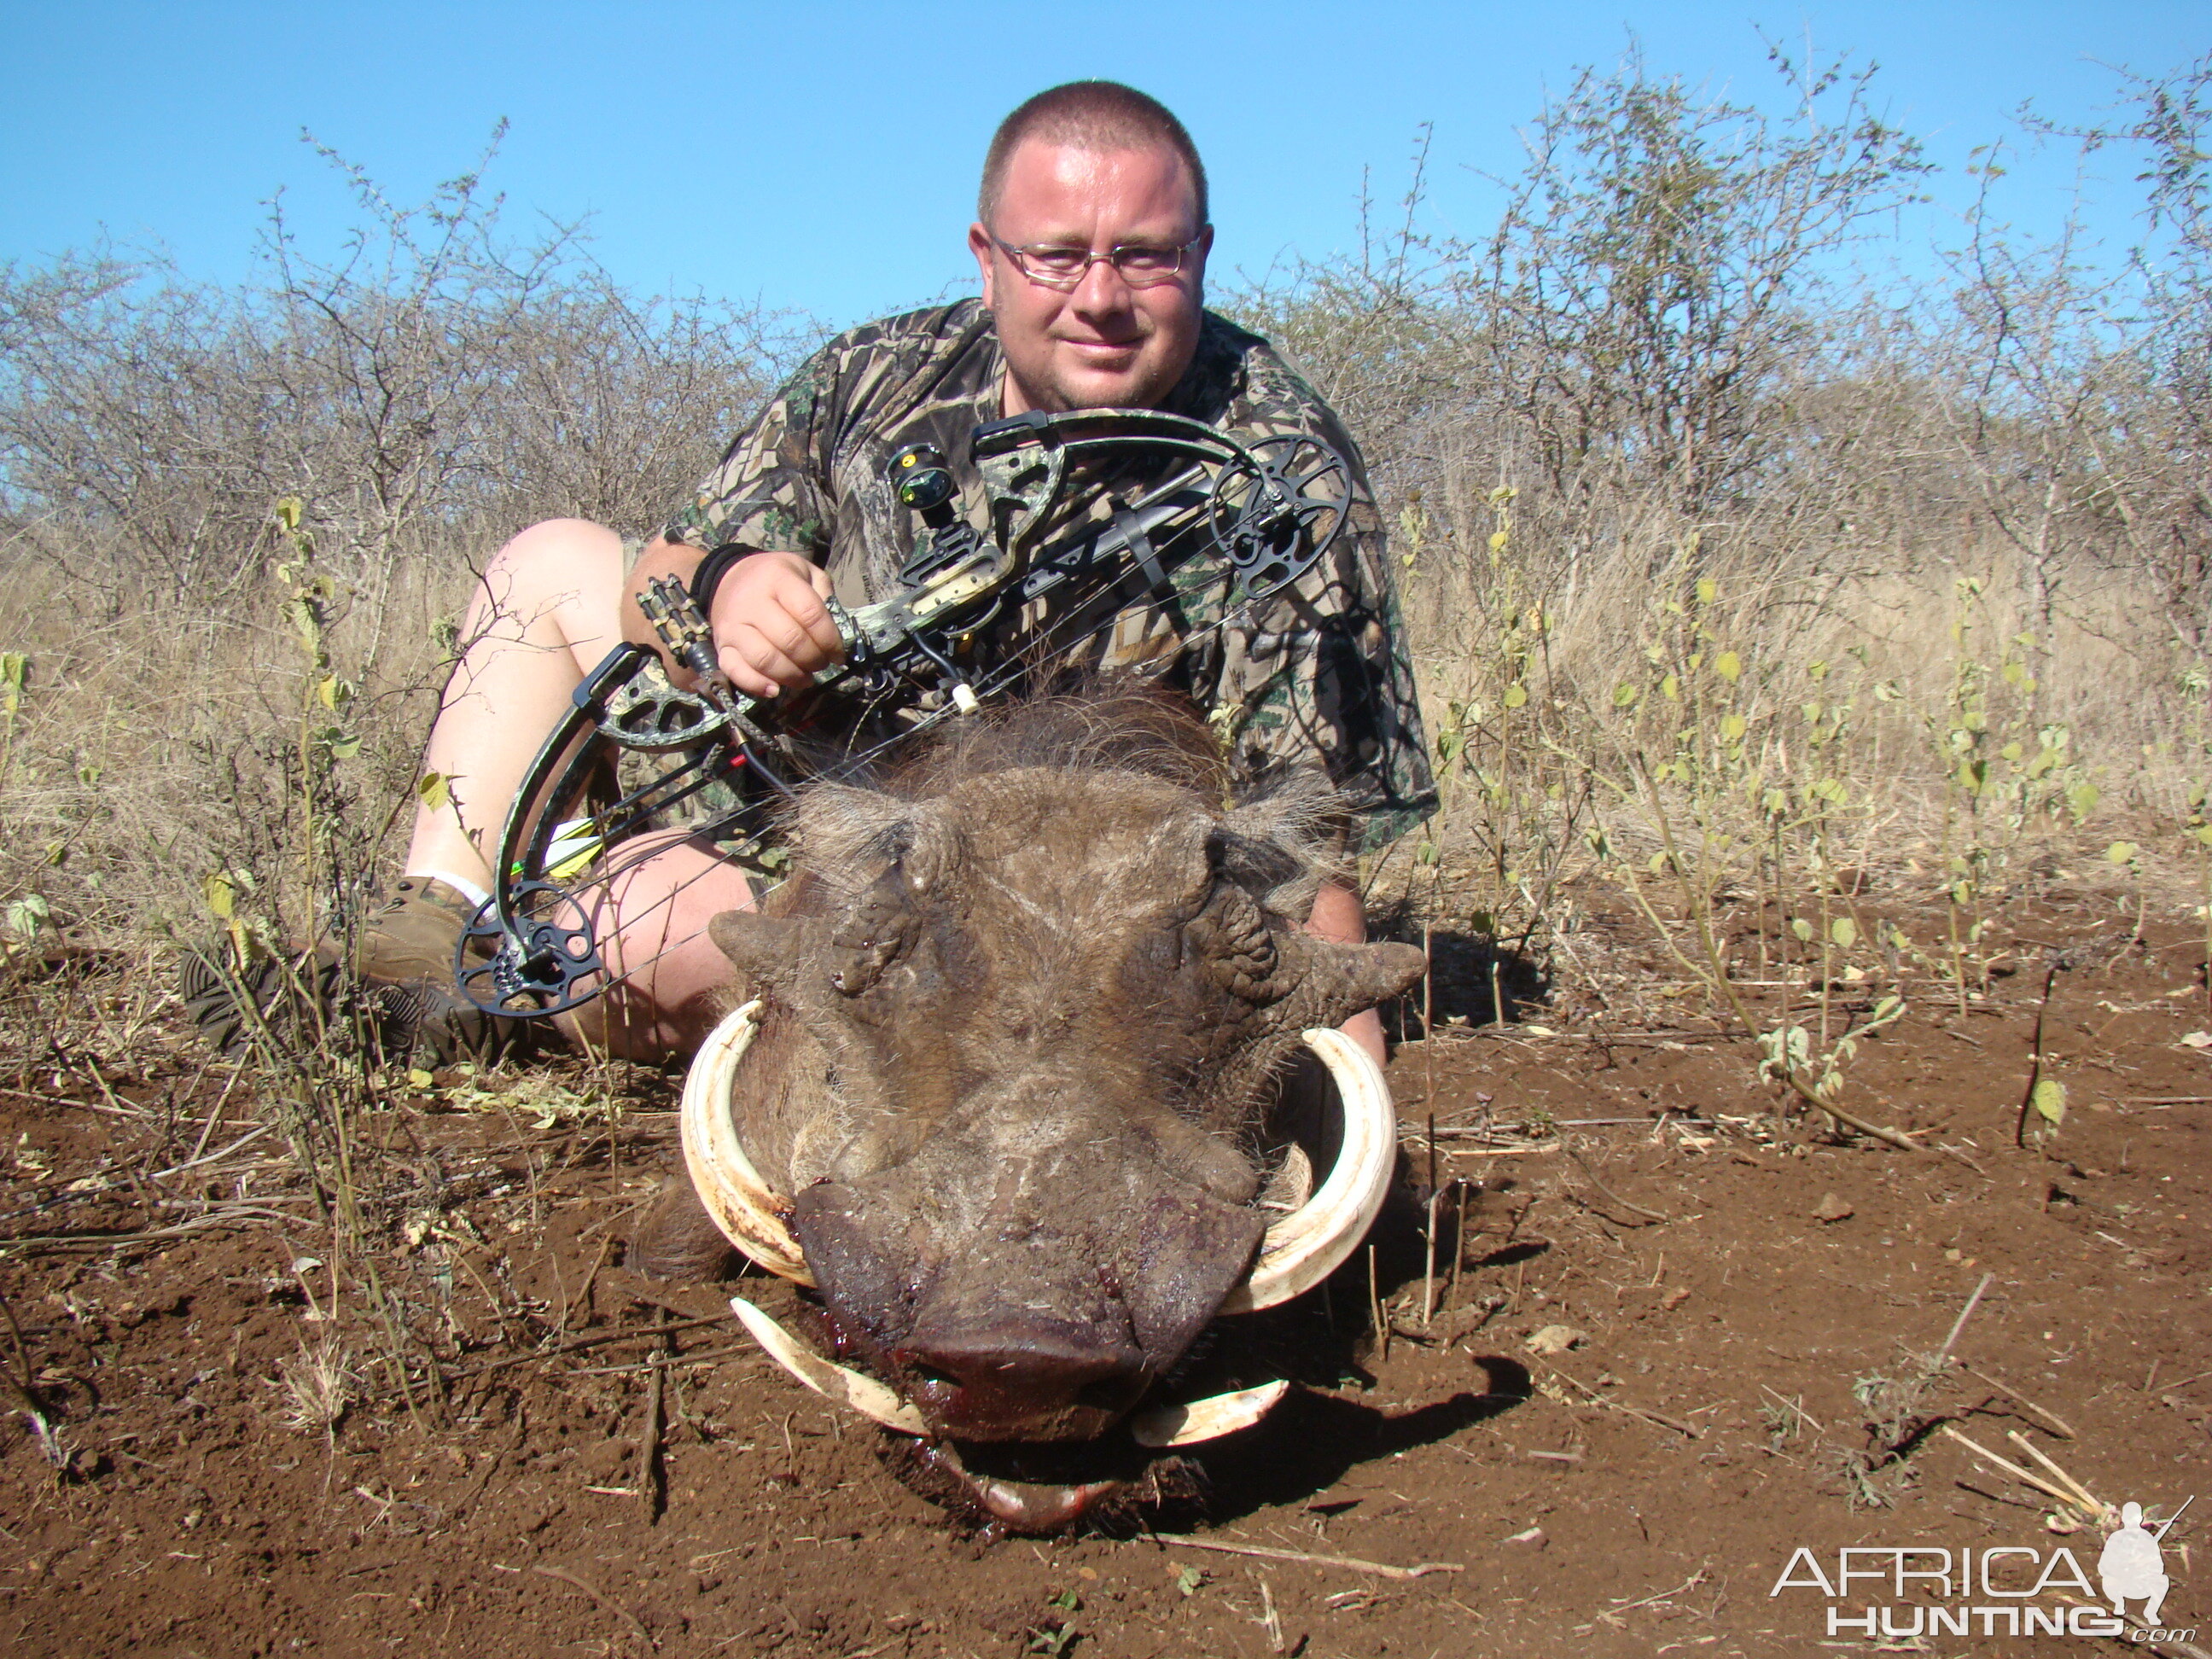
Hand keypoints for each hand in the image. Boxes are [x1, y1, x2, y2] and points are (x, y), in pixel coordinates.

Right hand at [709, 550, 843, 697]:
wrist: (730, 580)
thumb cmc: (775, 580)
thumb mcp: (804, 572)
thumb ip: (823, 595)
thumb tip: (836, 632)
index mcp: (778, 579)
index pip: (810, 613)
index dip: (830, 639)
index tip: (838, 654)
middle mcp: (752, 602)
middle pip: (790, 640)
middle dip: (813, 659)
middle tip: (821, 664)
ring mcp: (734, 626)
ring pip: (765, 659)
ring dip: (791, 675)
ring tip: (804, 678)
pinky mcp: (722, 647)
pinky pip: (736, 671)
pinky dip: (757, 685)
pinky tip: (775, 689)